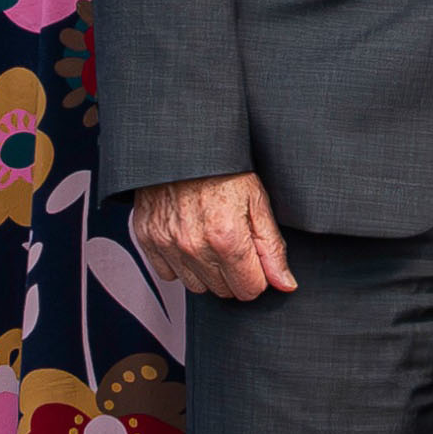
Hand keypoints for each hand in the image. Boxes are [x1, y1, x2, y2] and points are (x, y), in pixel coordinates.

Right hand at [137, 170, 295, 301]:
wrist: (182, 142)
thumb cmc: (222, 166)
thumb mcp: (257, 201)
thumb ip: (272, 248)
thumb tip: (285, 283)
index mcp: (226, 238)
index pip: (250, 290)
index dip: (258, 274)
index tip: (254, 256)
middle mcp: (194, 246)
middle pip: (224, 291)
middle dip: (234, 273)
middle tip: (234, 241)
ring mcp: (167, 244)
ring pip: (196, 286)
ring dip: (207, 271)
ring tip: (211, 239)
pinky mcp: (147, 238)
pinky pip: (167, 273)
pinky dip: (180, 262)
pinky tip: (189, 239)